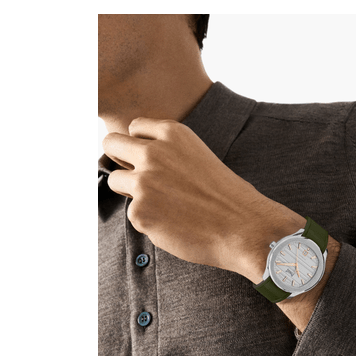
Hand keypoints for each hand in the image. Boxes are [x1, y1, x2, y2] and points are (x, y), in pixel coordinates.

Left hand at [102, 118, 304, 281]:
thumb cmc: (227, 196)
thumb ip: (169, 153)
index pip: (134, 128)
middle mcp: (153, 152)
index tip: (147, 159)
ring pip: (115, 180)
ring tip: (161, 204)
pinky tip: (173, 223)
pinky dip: (148, 219)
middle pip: (111, 143)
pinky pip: (132, 213)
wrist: (244, 227)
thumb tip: (139, 163)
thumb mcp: (198, 157)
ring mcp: (143, 182)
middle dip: (119, 159)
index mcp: (172, 133)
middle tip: (134, 176)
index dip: (139, 145)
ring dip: (130, 191)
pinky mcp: (140, 212)